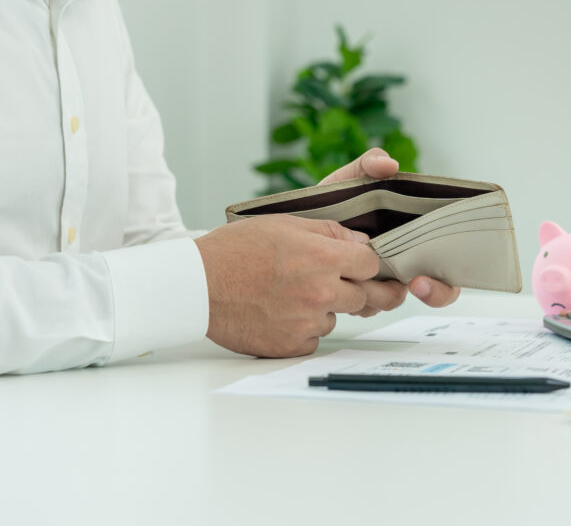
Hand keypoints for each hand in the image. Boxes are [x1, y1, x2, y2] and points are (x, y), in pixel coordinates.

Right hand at [198, 214, 380, 356]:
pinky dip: (303, 329)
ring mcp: (307, 322)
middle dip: (358, 289)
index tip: (361, 265)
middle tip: (350, 287)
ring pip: (336, 318)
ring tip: (291, 294)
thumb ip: (329, 232)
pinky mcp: (292, 346)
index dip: (368, 263)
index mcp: (323, 258)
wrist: (198, 286)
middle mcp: (321, 293)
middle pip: (366, 297)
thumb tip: (359, 242)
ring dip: (324, 309)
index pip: (373, 265)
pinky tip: (281, 313)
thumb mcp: (284, 224)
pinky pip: (314, 339)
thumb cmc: (235, 251)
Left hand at [319, 147, 461, 312]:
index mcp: (412, 236)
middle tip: (416, 283)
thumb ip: (369, 165)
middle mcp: (403, 262)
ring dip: (385, 297)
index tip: (428, 274)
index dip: (445, 278)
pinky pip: (367, 308)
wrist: (296, 223)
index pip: (448, 265)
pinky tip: (346, 290)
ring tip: (367, 285)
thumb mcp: (350, 179)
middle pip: (435, 290)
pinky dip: (360, 303)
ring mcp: (381, 281)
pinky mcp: (357, 293)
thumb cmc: (330, 201)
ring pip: (396, 300)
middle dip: (432, 292)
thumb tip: (390, 165)